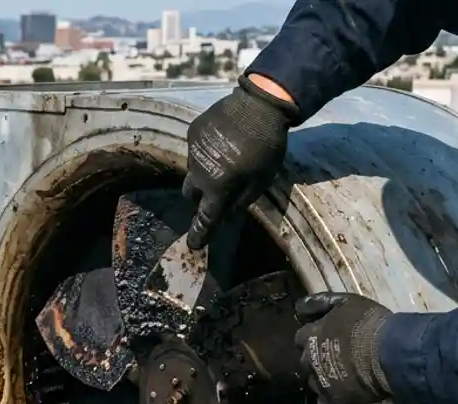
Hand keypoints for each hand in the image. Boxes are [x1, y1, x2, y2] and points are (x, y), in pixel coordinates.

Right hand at [183, 74, 298, 249]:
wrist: (259, 103)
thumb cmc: (267, 146)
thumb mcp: (262, 179)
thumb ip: (242, 201)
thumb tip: (228, 216)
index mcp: (218, 186)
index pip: (205, 218)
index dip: (199, 234)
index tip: (194, 245)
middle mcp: (199, 171)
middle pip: (191, 194)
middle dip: (201, 197)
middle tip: (218, 190)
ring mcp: (192, 150)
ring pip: (193, 171)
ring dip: (205, 172)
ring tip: (226, 158)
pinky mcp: (192, 132)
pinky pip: (194, 150)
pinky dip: (205, 152)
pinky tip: (223, 140)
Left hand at [294, 292, 393, 403]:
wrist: (388, 352)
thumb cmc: (368, 324)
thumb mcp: (346, 302)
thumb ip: (320, 303)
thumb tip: (298, 307)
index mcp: (310, 336)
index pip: (300, 338)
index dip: (313, 338)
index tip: (326, 338)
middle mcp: (309, 360)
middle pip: (305, 361)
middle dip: (316, 358)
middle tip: (337, 356)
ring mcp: (320, 382)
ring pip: (313, 381)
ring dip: (323, 377)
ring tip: (343, 374)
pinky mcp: (333, 400)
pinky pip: (324, 402)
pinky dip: (330, 397)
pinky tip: (343, 391)